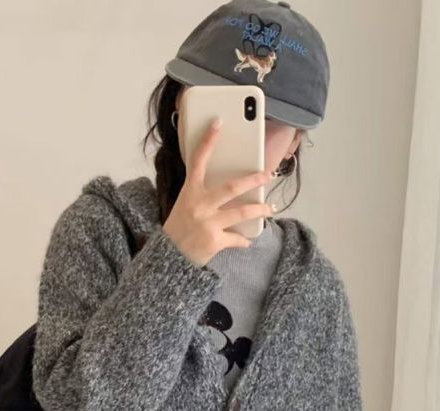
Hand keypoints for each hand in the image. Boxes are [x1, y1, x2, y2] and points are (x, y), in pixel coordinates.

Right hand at [162, 118, 275, 266]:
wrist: (169, 258)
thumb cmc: (177, 230)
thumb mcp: (183, 206)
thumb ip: (200, 195)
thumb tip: (225, 190)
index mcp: (190, 192)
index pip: (198, 161)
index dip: (208, 141)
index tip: (219, 123)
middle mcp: (200, 205)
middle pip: (232, 187)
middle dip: (254, 180)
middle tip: (269, 175)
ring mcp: (208, 223)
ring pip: (242, 212)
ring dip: (260, 210)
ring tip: (270, 208)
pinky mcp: (215, 241)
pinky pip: (237, 239)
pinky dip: (244, 240)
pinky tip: (249, 240)